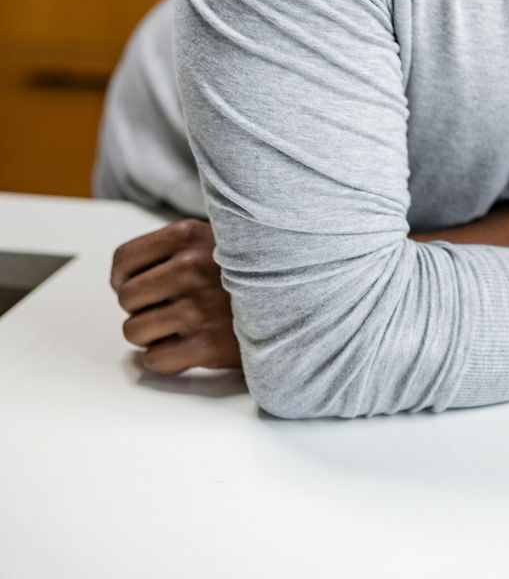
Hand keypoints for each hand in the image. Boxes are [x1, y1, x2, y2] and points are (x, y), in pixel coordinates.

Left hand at [110, 218, 241, 373]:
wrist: (300, 298)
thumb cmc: (256, 269)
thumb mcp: (221, 236)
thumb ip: (177, 247)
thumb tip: (124, 274)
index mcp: (189, 236)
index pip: (124, 260)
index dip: (122, 279)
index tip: (133, 287)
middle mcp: (190, 268)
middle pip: (126, 298)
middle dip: (140, 308)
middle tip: (166, 307)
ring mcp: (198, 308)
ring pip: (135, 331)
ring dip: (151, 334)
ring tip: (178, 327)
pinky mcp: (208, 345)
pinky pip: (155, 360)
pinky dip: (166, 359)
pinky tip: (187, 348)